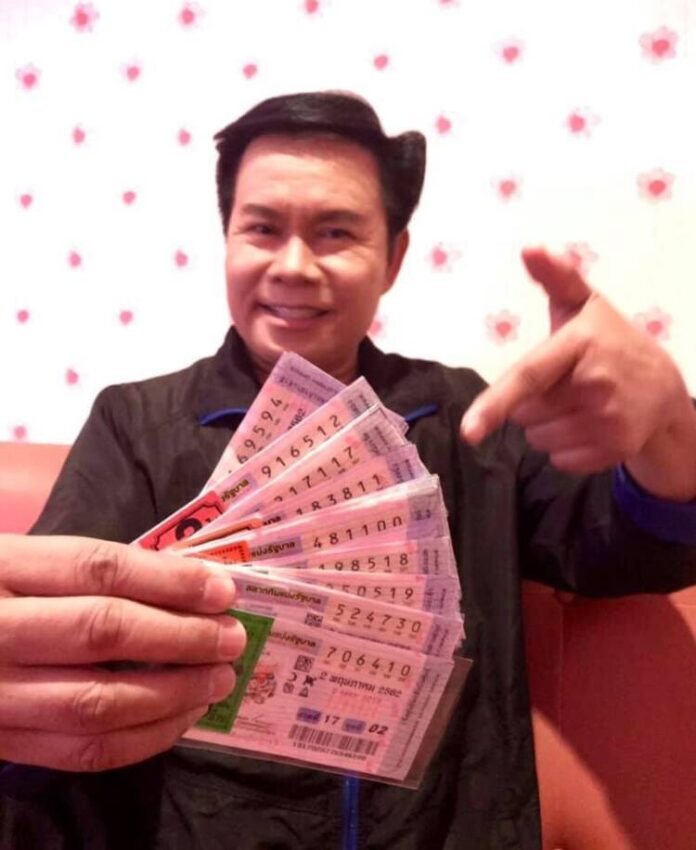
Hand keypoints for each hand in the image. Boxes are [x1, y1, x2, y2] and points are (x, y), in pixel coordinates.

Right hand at [0, 534, 245, 771]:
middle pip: (103, 631)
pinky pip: (81, 753)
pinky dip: (144, 739)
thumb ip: (89, 571)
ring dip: (173, 693)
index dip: (167, 579)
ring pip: (96, 702)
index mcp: (2, 568)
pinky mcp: (1, 743)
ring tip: (219, 680)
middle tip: (232, 638)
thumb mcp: (22, 561)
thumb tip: (190, 582)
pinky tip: (182, 717)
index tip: (222, 589)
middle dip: (181, 636)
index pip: (96, 568)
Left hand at [461, 247, 695, 499]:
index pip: (529, 377)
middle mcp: (595, 384)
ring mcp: (607, 420)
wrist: (665, 388)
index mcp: (580, 344)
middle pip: (524, 413)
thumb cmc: (611, 342)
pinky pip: (559, 460)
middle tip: (562, 385)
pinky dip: (565, 449)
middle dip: (531, 403)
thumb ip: (556, 277)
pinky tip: (589, 425)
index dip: (495, 405)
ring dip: (546, 427)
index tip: (468, 431)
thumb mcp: (585, 305)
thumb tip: (529, 247)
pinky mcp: (615, 449)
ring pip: (538, 439)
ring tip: (577, 405)